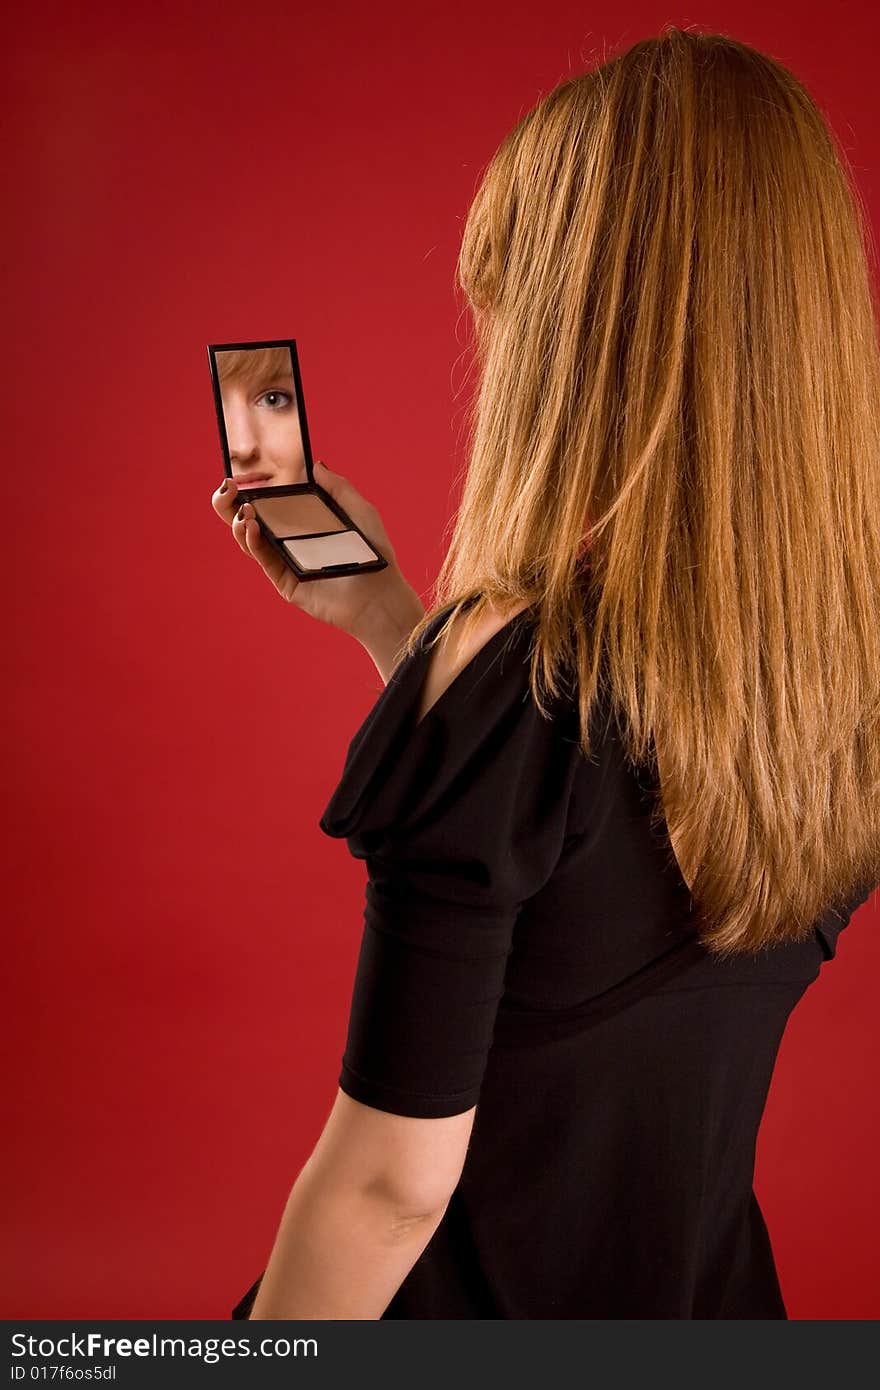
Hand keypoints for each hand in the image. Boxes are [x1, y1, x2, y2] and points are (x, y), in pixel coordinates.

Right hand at [211, 459, 423, 647]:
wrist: (380, 594)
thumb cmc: (374, 553)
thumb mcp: (359, 510)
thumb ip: (337, 486)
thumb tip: (315, 464)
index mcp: (305, 523)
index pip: (272, 503)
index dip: (254, 488)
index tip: (241, 473)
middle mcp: (291, 541)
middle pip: (252, 520)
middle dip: (232, 504)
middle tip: (228, 487)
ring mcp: (286, 562)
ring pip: (252, 541)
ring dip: (240, 523)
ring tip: (243, 509)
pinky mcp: (286, 582)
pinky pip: (264, 560)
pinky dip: (254, 542)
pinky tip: (251, 527)